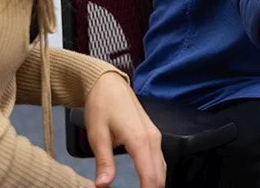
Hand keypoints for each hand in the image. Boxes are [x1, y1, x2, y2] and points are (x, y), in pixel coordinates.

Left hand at [84, 72, 165, 187]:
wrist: (108, 82)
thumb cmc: (102, 104)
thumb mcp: (97, 134)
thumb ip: (104, 162)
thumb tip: (103, 186)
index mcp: (140, 139)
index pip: (150, 178)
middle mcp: (153, 138)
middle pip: (160, 176)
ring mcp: (155, 135)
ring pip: (162, 169)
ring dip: (154, 184)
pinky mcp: (153, 134)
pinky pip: (159, 160)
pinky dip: (155, 175)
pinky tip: (146, 183)